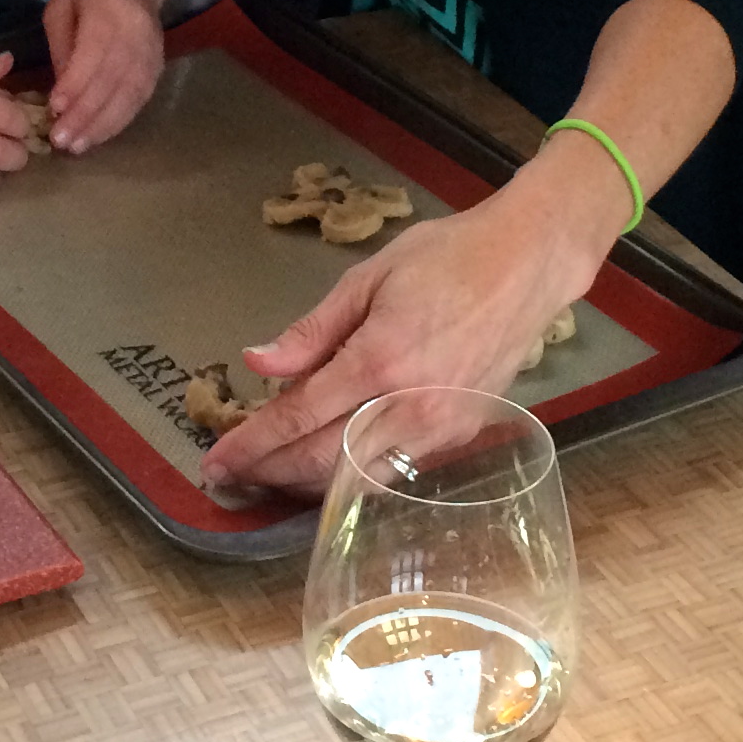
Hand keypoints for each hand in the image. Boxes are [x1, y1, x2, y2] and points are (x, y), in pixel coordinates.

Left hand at [40, 0, 163, 153]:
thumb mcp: (61, 7)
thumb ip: (61, 47)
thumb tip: (60, 96)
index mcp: (110, 10)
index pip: (94, 53)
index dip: (76, 83)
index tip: (54, 108)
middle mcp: (137, 34)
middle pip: (112, 80)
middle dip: (85, 114)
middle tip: (60, 140)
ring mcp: (152, 53)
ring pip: (129, 96)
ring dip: (101, 125)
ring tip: (76, 146)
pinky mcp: (157, 69)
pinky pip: (139, 101)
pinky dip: (118, 122)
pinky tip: (97, 137)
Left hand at [203, 180, 616, 495]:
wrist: (528, 264)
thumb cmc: (446, 257)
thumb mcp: (369, 277)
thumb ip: (312, 330)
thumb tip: (257, 363)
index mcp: (378, 361)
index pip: (297, 419)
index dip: (250, 445)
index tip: (214, 461)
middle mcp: (407, 407)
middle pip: (321, 465)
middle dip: (270, 472)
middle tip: (232, 471)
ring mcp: (438, 429)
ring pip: (358, 481)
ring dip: (307, 483)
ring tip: (271, 471)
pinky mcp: (460, 436)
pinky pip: (395, 471)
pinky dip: (354, 475)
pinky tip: (329, 461)